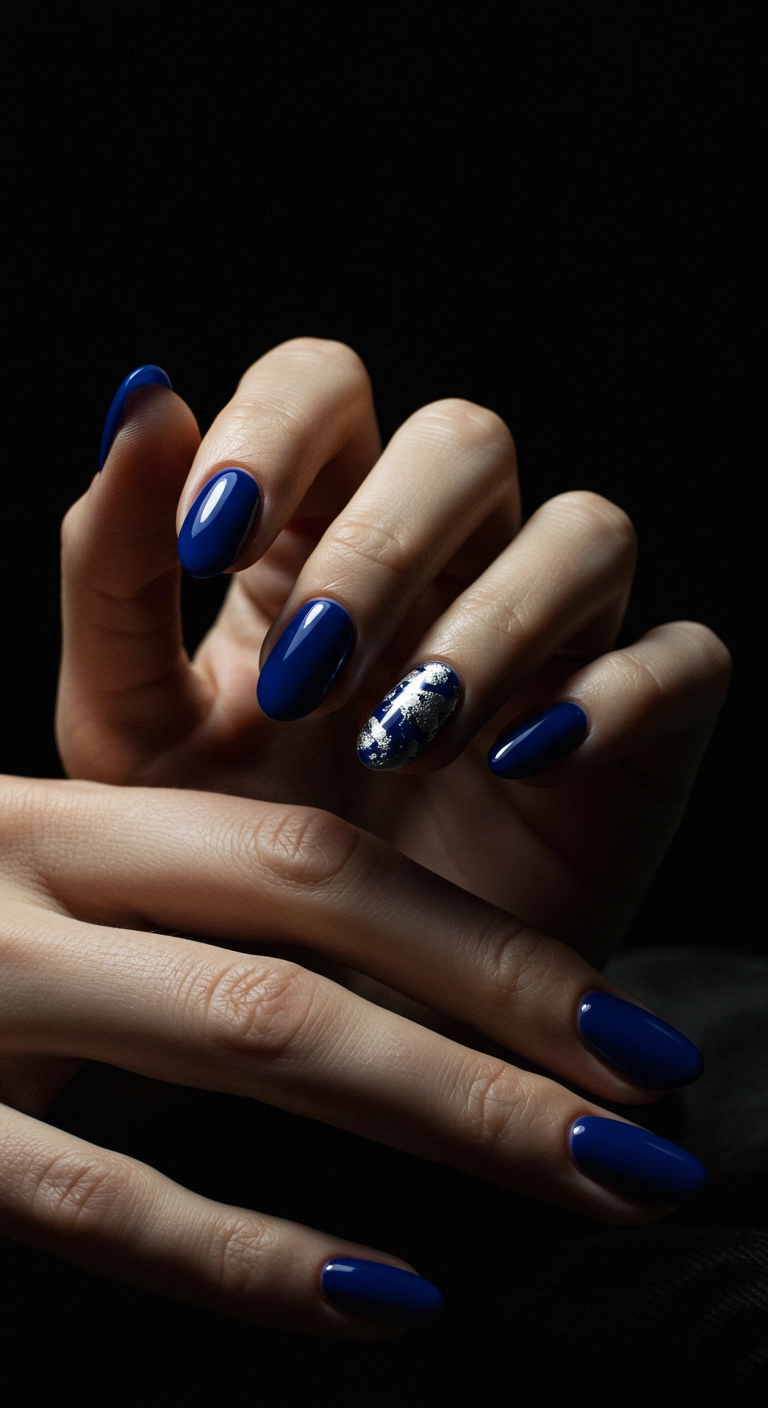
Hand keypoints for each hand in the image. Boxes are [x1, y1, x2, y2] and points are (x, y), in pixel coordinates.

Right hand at [0, 775, 706, 1332]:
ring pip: (238, 1031)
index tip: (618, 1020)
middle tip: (657, 1112)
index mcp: (62, 816)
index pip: (314, 851)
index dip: (475, 933)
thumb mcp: (20, 878)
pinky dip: (240, 1249)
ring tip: (591, 1181)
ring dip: (437, 1112)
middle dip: (505, 1010)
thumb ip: (154, 890)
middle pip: (313, 917)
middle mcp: (26, 876)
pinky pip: (89, 1189)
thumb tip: (334, 935)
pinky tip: (377, 1298)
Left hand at [57, 340, 729, 965]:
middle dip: (387, 545)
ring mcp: (555, 637)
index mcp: (318, 537)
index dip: (282, 428)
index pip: (328, 387)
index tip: (214, 539)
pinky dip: (614, 696)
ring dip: (496, 623)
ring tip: (406, 742)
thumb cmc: (223, 861)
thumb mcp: (134, 728)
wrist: (329, 1012)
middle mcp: (447, 564)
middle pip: (468, 438)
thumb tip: (142, 398)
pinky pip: (683, 658)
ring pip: (587, 530)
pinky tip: (520, 763)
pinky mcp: (640, 727)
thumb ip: (114, 572)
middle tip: (311, 677)